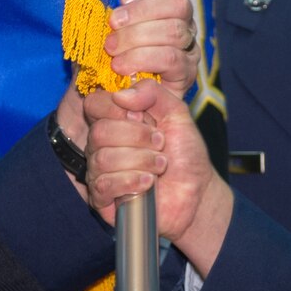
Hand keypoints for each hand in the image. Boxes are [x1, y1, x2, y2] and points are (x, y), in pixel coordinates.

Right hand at [82, 80, 232, 271]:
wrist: (196, 192)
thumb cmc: (184, 153)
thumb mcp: (176, 113)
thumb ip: (153, 92)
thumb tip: (121, 95)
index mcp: (114, 120)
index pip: (94, 104)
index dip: (117, 109)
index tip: (146, 119)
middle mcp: (101, 145)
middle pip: (99, 132)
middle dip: (137, 137)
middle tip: (160, 144)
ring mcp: (99, 171)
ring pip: (103, 159)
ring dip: (140, 161)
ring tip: (160, 165)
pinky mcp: (102, 198)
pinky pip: (103, 184)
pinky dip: (130, 181)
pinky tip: (148, 183)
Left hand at [107, 0, 199, 99]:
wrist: (102, 100)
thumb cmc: (104, 58)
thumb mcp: (104, 28)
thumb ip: (112, 11)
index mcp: (167, 8)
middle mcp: (184, 26)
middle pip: (178, 3)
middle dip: (141, 12)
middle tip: (113, 26)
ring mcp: (188, 51)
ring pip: (174, 30)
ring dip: (138, 37)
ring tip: (113, 50)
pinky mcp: (185, 75)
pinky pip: (171, 60)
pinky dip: (143, 59)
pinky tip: (123, 67)